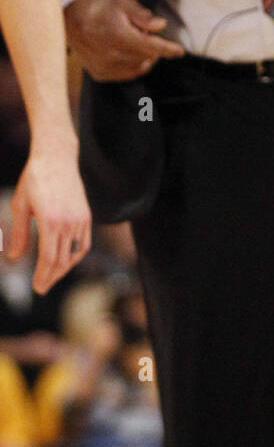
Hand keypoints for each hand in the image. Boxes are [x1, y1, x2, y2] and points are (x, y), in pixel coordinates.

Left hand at [7, 146, 91, 292]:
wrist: (57, 157)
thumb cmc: (34, 179)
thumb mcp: (20, 206)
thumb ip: (19, 234)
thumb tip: (14, 258)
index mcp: (50, 221)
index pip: (48, 258)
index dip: (43, 276)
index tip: (37, 288)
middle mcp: (68, 222)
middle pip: (62, 259)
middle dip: (51, 276)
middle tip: (41, 288)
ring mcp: (80, 219)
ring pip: (74, 253)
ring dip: (63, 268)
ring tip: (52, 276)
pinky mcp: (86, 215)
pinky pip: (84, 242)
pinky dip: (76, 255)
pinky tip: (66, 261)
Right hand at [65, 0, 183, 80]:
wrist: (70, 20)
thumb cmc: (100, 8)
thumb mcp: (122, 3)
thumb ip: (142, 15)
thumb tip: (160, 25)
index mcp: (118, 36)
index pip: (151, 47)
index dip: (168, 49)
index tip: (180, 51)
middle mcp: (111, 55)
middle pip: (147, 57)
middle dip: (152, 46)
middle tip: (141, 31)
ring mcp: (105, 67)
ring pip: (139, 66)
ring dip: (144, 56)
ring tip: (131, 40)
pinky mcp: (100, 74)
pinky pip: (127, 73)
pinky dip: (134, 64)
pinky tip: (127, 52)